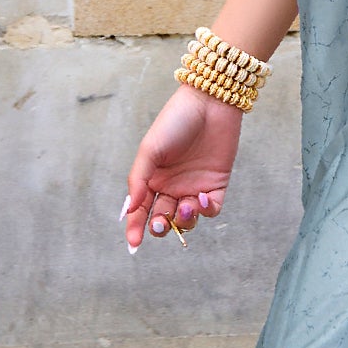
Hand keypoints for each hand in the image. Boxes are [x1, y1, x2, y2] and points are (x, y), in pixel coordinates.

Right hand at [123, 85, 241, 252]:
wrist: (209, 103)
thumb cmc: (175, 122)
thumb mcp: (149, 149)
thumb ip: (138, 179)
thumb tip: (130, 208)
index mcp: (152, 179)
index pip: (141, 210)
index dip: (135, 228)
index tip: (134, 244)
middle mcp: (172, 186)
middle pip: (164, 218)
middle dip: (161, 226)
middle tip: (160, 223)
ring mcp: (194, 187)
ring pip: (187, 219)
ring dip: (184, 220)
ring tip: (185, 205)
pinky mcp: (217, 184)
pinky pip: (211, 209)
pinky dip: (206, 210)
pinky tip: (202, 198)